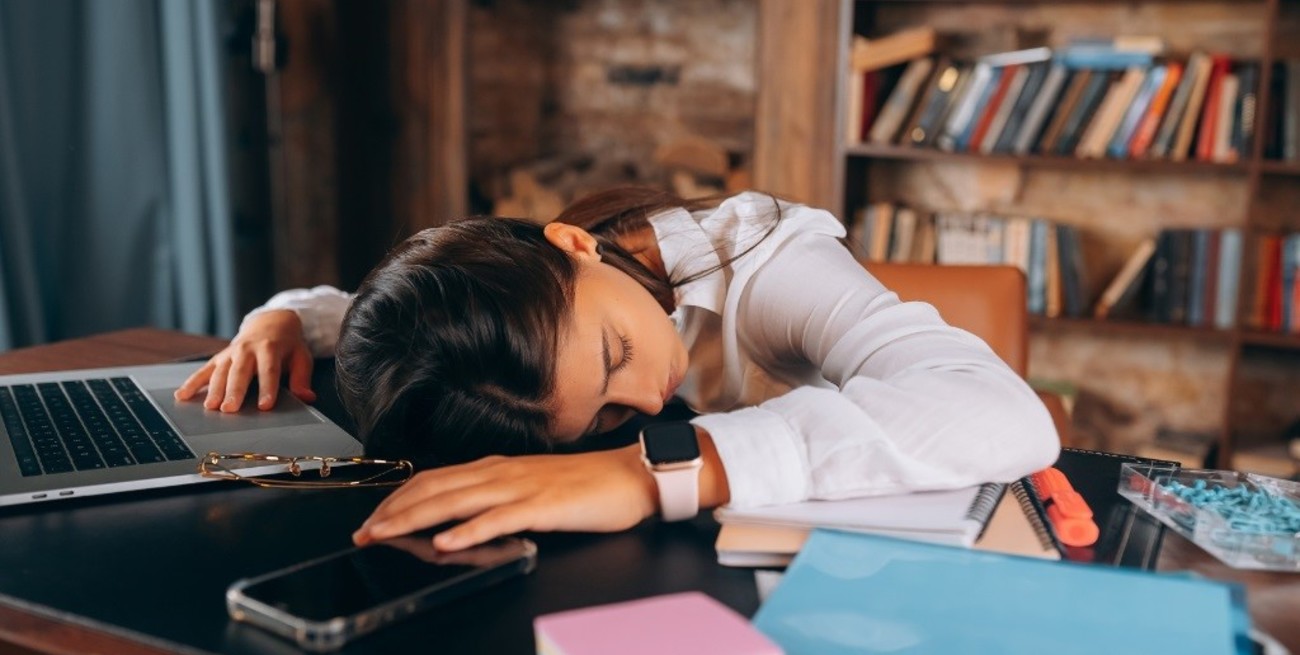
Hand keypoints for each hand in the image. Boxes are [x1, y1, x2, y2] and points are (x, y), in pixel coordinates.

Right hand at [173, 309, 316, 411]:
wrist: (270, 322)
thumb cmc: (287, 345)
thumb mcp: (301, 357)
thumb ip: (302, 378)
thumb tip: (307, 398)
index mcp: (270, 348)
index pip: (269, 371)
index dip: (268, 389)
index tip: (265, 406)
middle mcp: (247, 349)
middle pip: (240, 373)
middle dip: (234, 391)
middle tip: (230, 409)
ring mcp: (230, 353)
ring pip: (220, 372)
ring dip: (214, 390)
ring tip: (210, 407)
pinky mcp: (219, 358)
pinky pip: (204, 371)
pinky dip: (192, 383)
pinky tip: (182, 396)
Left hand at [352, 445, 657, 550]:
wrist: (632, 476)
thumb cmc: (587, 486)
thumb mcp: (532, 488)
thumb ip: (496, 500)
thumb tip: (460, 520)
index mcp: (497, 468)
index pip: (435, 479)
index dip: (399, 499)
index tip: (372, 518)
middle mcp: (503, 473)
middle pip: (436, 489)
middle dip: (394, 511)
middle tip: (363, 532)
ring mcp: (522, 487)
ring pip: (457, 501)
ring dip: (416, 519)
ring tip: (386, 534)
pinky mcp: (544, 505)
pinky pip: (499, 519)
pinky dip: (469, 531)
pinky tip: (447, 543)